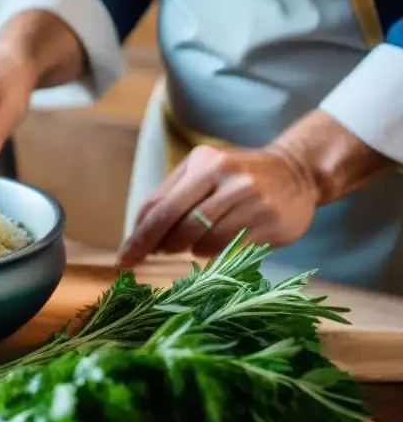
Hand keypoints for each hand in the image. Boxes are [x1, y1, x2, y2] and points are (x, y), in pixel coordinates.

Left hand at [116, 144, 320, 267]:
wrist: (298, 174)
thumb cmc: (238, 178)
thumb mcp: (204, 173)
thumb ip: (171, 196)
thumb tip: (138, 232)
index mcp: (203, 162)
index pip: (159, 206)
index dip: (139, 236)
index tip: (123, 259)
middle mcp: (226, 176)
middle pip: (175, 223)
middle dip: (158, 246)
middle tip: (153, 255)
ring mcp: (250, 198)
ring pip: (201, 239)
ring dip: (190, 249)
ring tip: (195, 242)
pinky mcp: (268, 221)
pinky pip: (228, 249)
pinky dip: (214, 253)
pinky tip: (217, 244)